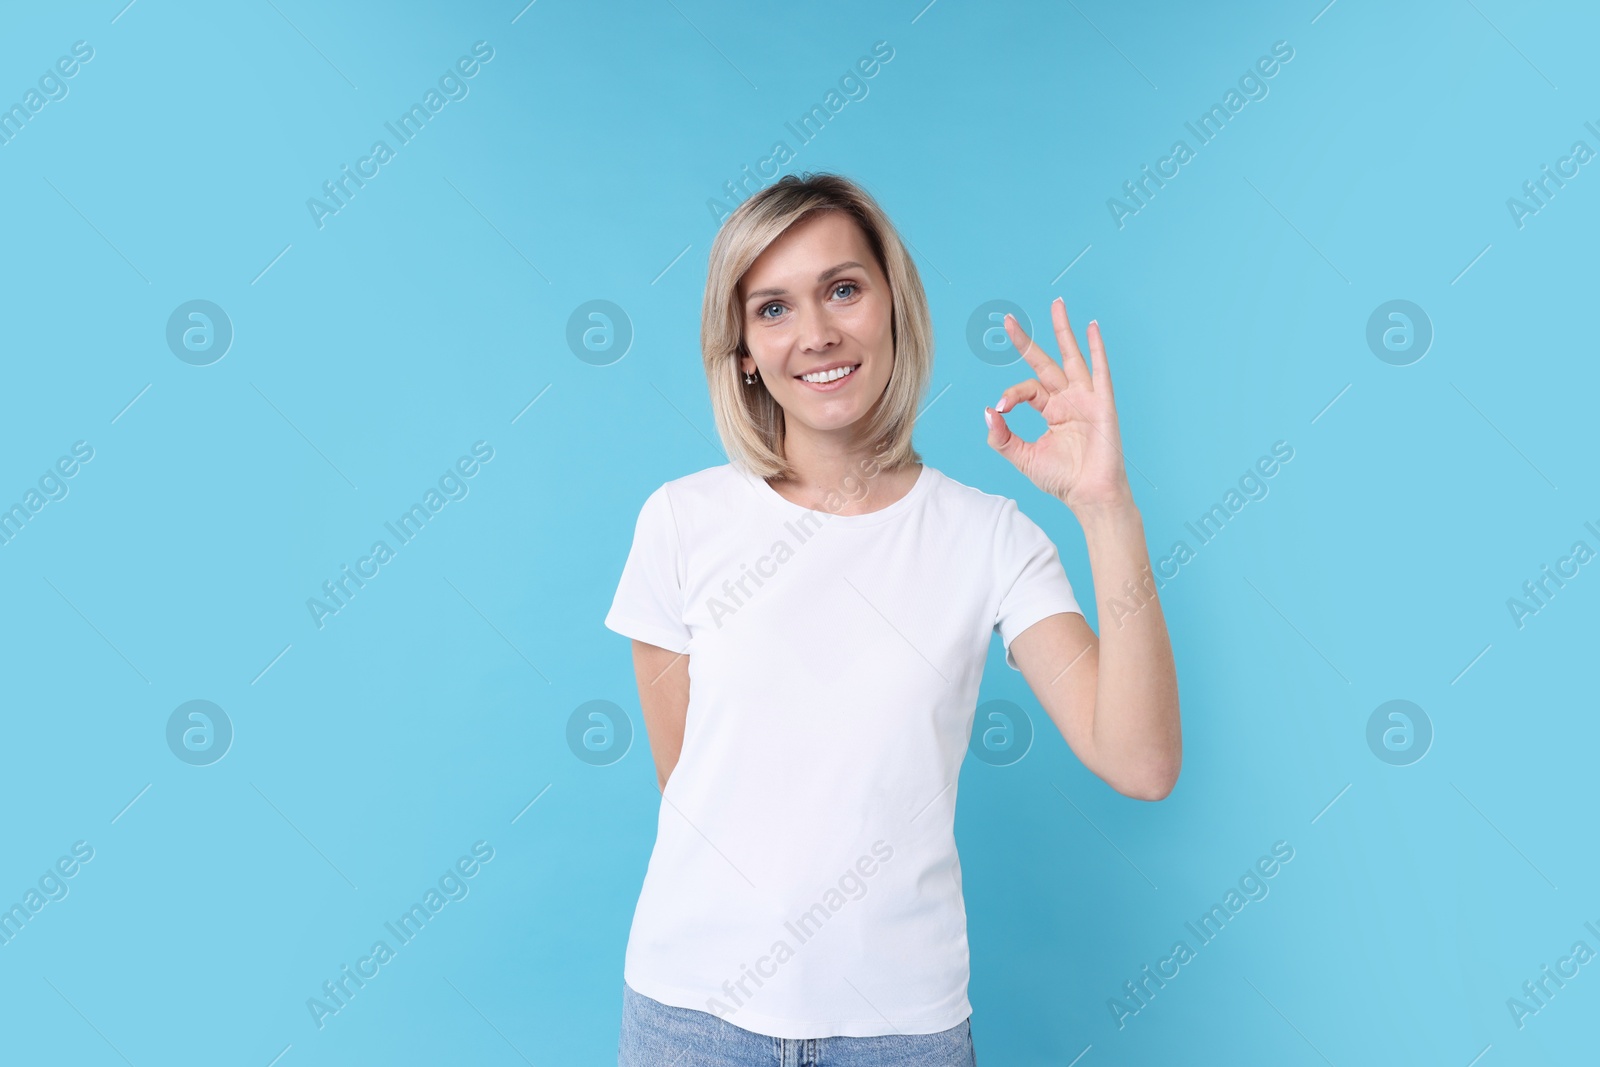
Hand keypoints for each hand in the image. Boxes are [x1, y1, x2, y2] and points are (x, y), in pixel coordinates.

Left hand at [983, 297, 1134, 512]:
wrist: (1088, 495)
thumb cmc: (1061, 479)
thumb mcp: (1023, 457)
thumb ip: (1002, 437)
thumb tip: (987, 411)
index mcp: (1051, 411)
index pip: (1026, 389)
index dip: (1011, 395)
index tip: (1001, 409)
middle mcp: (1068, 400)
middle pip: (1045, 362)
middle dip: (1027, 341)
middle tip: (1008, 319)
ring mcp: (1086, 399)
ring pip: (1071, 357)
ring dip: (1063, 331)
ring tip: (1056, 304)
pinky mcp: (1102, 403)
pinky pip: (1099, 371)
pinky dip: (1096, 348)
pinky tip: (1091, 327)